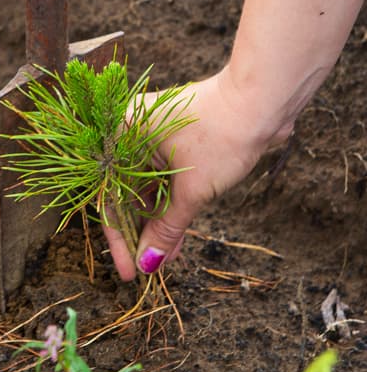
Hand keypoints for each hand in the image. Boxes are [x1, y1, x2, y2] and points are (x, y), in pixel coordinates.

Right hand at [102, 68, 282, 280]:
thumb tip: (149, 263)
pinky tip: (175, 237)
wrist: (262, 100)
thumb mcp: (191, 190)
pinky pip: (162, 180)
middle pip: (126, 194)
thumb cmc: (221, 136)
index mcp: (120, 134)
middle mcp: (130, 133)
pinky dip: (169, 206)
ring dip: (156, 223)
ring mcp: (152, 136)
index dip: (119, 240)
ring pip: (146, 189)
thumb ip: (166, 229)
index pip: (110, 197)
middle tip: (147, 268)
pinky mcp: (174, 141)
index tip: (128, 271)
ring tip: (166, 258)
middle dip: (140, 234)